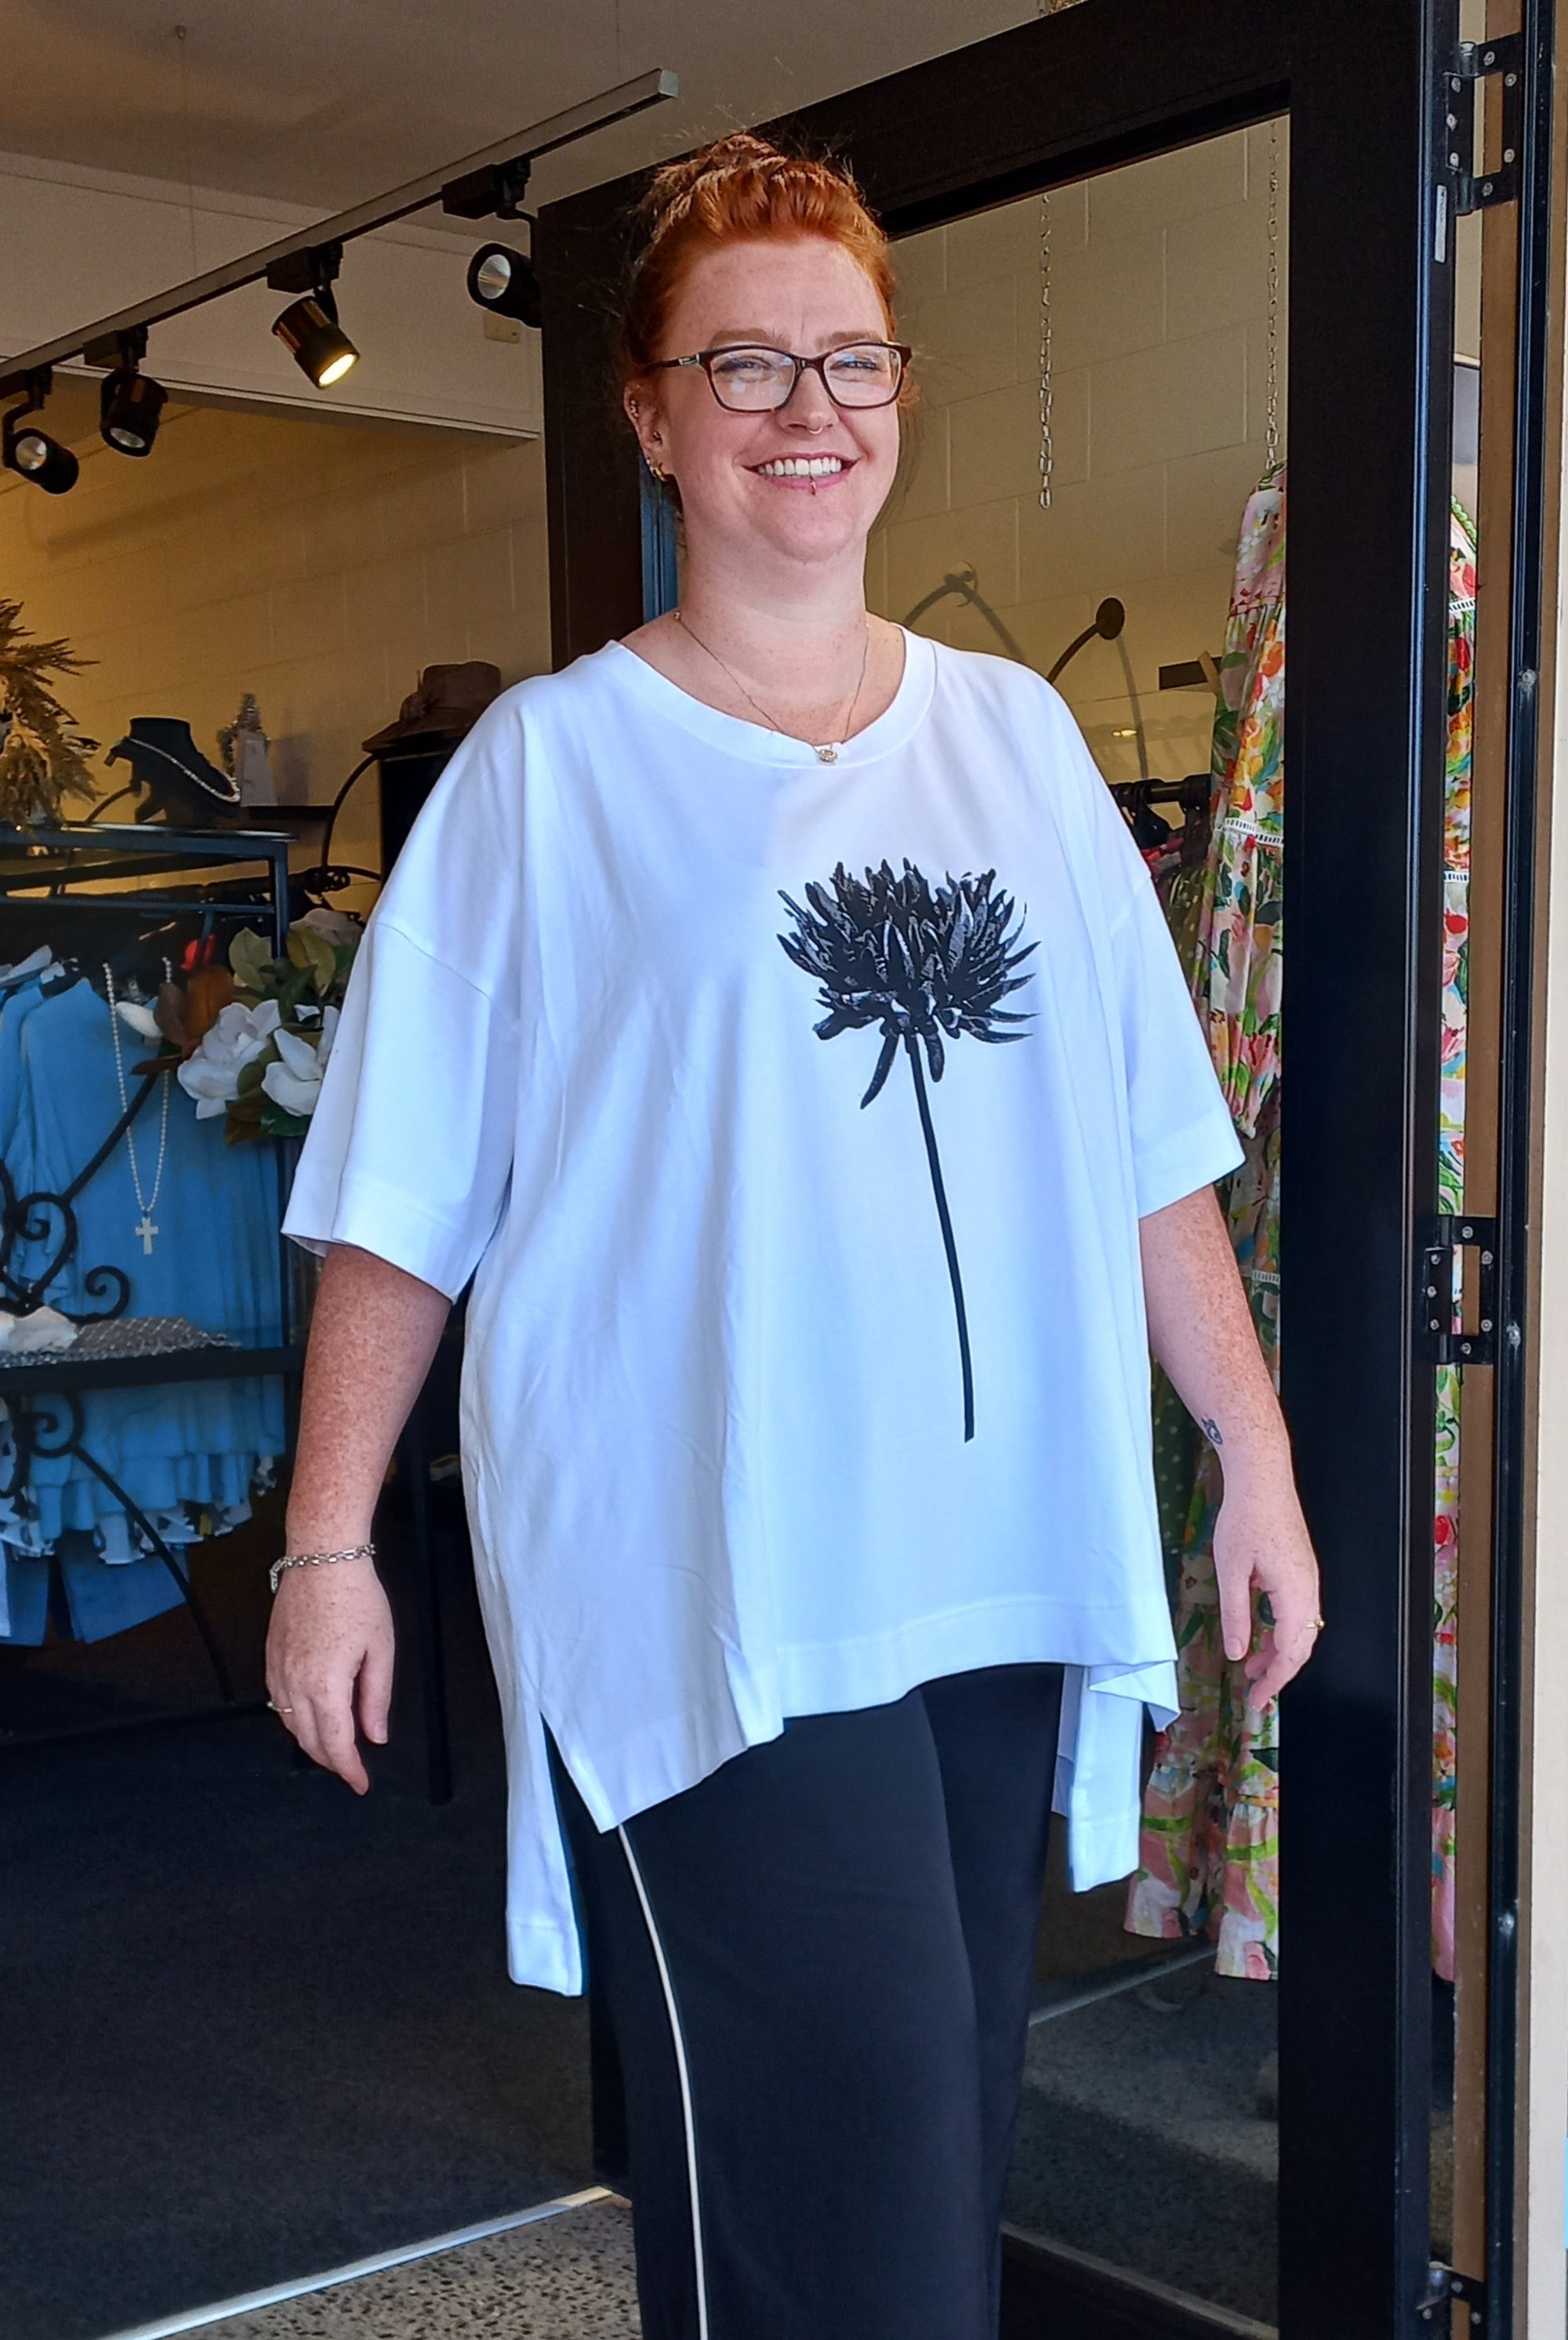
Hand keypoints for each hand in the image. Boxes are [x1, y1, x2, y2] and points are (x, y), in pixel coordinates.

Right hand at [265, 1558, 394, 1793]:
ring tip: (334, 1749)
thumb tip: (375, 1735)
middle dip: (331, 1761)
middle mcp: (295, 1683)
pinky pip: (279, 1702)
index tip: (361, 1783)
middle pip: (309, 1741)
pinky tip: (309, 1718)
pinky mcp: (271, 1658)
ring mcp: (278, 1671)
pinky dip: (294, 1719)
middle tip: (351, 1769)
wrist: (321, 1558)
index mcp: (326, 1685)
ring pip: (290, 1724)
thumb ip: (376, 1697)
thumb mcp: (380, 1648)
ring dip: (311, 1743)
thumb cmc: (356, 1596)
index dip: (349, 1770)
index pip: (336, 1744)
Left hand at [1212, 1469, 1321, 1708]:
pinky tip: (1260, 1631)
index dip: (1275, 1680)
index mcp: (1295, 1593)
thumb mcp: (1232, 1570)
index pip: (1291, 1652)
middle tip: (1255, 1692)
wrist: (1262, 1477)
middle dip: (1279, 1672)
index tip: (1257, 1700)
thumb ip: (1237, 1614)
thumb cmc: (1244, 1518)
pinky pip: (1297, 1611)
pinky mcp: (1301, 1568)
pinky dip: (1281, 1629)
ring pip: (1300, 1628)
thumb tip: (1239, 1653)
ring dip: (1278, 1650)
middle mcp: (1309, 1589)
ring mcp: (1308, 1578)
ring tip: (1252, 1665)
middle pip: (1302, 1645)